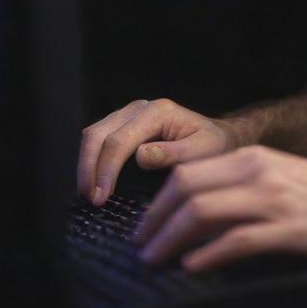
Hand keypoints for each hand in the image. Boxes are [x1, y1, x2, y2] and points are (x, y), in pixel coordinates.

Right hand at [77, 98, 248, 204]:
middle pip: (98, 134)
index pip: (119, 140)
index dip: (106, 170)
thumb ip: (175, 153)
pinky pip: (98, 138)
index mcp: (158, 112)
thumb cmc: (214, 146)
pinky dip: (91, 159)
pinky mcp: (124, 124)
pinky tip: (94, 182)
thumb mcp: (204, 151)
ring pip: (93, 134)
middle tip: (90, 200)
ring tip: (89, 194)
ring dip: (86, 164)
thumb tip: (141, 155)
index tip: (101, 199)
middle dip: (89, 168)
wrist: (220, 138)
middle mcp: (140, 107)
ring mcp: (129, 114)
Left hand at [132, 145, 306, 271]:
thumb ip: (246, 190)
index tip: (146, 225)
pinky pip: (237, 240)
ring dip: (171, 238)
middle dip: (155, 219)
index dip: (159, 201)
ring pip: (203, 211)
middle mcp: (260, 172)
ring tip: (157, 260)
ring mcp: (275, 200)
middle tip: (143, 245)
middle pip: (187, 187)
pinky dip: (208, 255)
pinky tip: (194, 267)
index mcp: (256, 159)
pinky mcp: (291, 229)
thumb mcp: (285, 180)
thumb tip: (202, 216)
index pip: (189, 171)